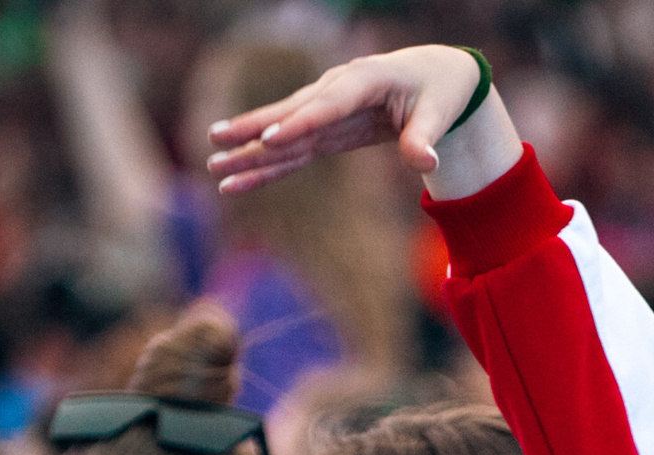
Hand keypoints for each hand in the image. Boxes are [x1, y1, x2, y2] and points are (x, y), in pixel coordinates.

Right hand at [206, 45, 489, 189]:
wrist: (435, 77)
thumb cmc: (440, 91)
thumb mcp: (440, 112)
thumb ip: (425, 137)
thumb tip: (424, 163)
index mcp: (365, 80)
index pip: (328, 105)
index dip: (299, 123)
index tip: (269, 140)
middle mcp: (337, 90)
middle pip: (291, 113)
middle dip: (254, 130)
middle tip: (217, 141)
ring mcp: (327, 109)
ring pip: (284, 132)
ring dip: (249, 149)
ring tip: (214, 164)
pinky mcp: (327, 130)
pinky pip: (294, 150)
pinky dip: (269, 165)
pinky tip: (240, 179)